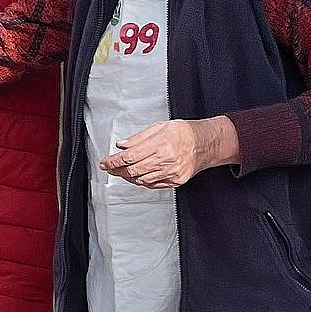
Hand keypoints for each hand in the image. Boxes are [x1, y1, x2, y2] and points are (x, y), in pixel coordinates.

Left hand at [100, 116, 238, 188]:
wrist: (205, 143)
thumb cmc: (184, 133)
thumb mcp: (159, 127)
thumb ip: (138, 137)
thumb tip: (121, 145)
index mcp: (161, 144)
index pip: (130, 157)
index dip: (113, 161)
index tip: (105, 162)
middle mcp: (166, 160)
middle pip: (133, 171)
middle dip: (117, 170)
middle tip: (109, 167)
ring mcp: (171, 173)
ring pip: (141, 180)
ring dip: (127, 177)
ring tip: (120, 171)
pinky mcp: (175, 181)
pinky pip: (152, 185)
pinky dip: (140, 181)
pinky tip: (135, 176)